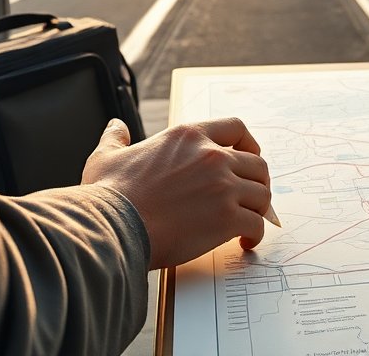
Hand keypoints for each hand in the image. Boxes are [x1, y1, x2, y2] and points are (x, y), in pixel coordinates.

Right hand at [82, 117, 270, 269]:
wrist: (112, 227)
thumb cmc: (108, 196)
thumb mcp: (106, 157)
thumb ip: (116, 139)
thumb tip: (116, 126)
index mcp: (189, 136)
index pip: (236, 127)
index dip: (248, 143)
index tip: (248, 157)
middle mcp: (211, 156)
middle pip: (257, 164)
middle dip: (258, 181)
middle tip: (251, 197)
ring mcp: (223, 186)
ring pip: (262, 194)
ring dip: (259, 209)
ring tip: (249, 221)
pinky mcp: (227, 217)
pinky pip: (257, 224)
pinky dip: (255, 234)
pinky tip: (245, 242)